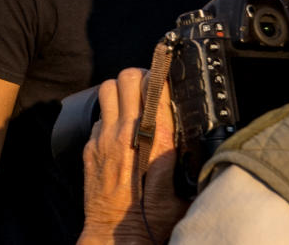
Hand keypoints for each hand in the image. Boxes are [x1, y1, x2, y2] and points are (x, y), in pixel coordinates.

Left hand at [79, 68, 189, 243]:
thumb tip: (199, 149)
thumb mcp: (183, 191)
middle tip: (149, 84)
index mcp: (154, 141)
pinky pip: (98, 118)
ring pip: (105, 90)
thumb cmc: (152, 220)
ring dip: (119, 90)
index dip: (161, 73)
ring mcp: (103, 139)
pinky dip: (108, 118)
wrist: (116, 237)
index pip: (156, 90)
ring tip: (132, 100)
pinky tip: (119, 131)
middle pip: (126, 79)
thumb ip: (188, 164)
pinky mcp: (89, 148)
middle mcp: (125, 134)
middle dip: (139, 75)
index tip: (167, 62)